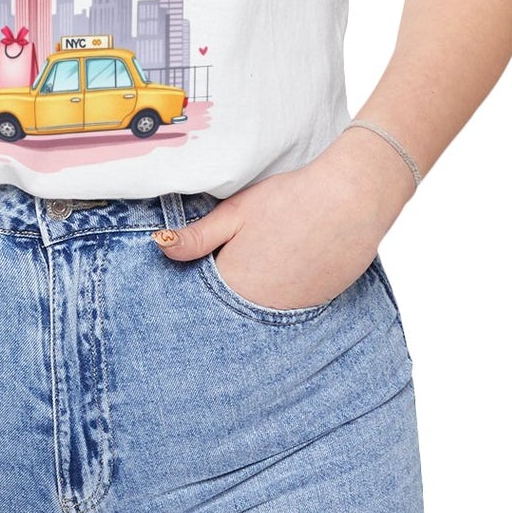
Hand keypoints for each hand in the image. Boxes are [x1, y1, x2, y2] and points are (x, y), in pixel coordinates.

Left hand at [153, 128, 414, 308]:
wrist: (352, 200)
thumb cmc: (290, 200)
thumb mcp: (236, 212)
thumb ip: (196, 237)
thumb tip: (159, 247)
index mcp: (235, 284)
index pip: (202, 301)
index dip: (198, 286)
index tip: (197, 273)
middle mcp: (261, 308)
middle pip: (231, 311)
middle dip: (223, 298)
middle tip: (234, 264)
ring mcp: (292, 311)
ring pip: (260, 312)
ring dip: (254, 299)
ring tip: (262, 265)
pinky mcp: (318, 306)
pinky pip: (288, 310)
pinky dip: (281, 297)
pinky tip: (285, 271)